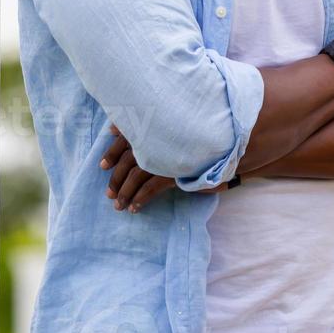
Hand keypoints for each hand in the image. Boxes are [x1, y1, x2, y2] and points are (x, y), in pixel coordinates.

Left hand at [100, 123, 232, 210]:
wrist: (231, 145)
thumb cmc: (198, 137)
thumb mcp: (173, 128)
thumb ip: (145, 126)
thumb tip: (114, 129)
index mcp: (155, 124)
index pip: (125, 138)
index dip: (111, 153)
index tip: (102, 166)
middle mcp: (158, 137)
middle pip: (128, 160)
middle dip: (116, 179)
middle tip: (109, 195)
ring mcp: (167, 153)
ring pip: (137, 174)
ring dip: (125, 192)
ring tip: (119, 206)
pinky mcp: (177, 170)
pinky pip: (152, 186)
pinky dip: (141, 197)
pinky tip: (135, 207)